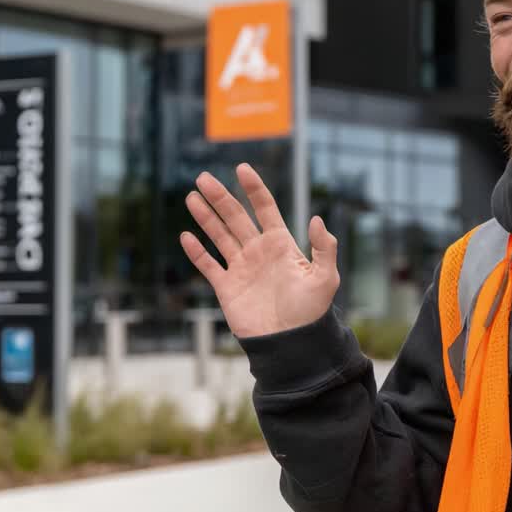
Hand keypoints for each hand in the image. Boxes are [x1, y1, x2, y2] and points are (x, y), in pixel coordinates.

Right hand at [180, 164, 338, 337]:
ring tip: (191, 197)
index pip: (265, 208)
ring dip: (205, 217)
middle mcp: (258, 251)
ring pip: (219, 236)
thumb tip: (317, 218)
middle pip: (235, 217)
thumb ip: (324, 247)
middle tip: (202, 177)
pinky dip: (197, 252)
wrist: (291, 343)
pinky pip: (209, 265)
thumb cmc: (312, 311)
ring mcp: (241, 268)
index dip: (254, 188)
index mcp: (281, 244)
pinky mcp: (227, 287)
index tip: (241, 168)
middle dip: (220, 197)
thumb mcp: (325, 277)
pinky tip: (186, 236)